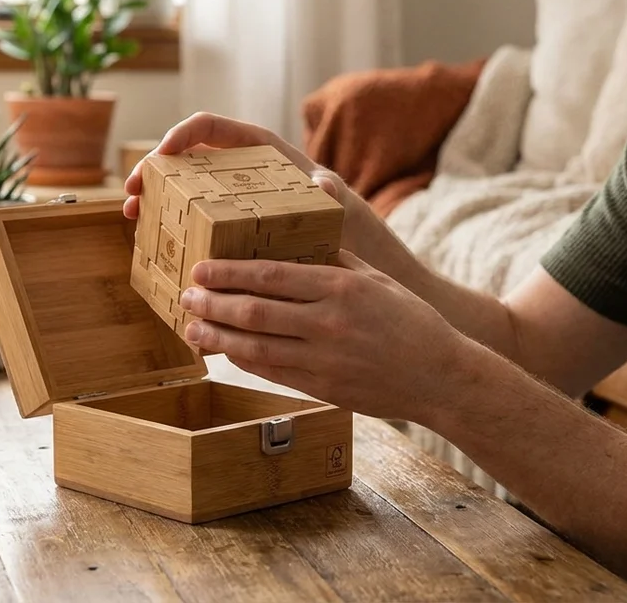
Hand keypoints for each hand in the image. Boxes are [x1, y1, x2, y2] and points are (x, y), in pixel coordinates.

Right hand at [122, 112, 395, 276]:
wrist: (347, 250)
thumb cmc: (342, 217)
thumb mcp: (335, 200)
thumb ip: (328, 190)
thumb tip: (323, 182)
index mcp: (259, 150)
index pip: (210, 126)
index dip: (181, 134)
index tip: (161, 156)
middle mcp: (238, 169)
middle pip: (184, 158)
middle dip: (153, 171)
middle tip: (130, 194)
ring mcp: (228, 197)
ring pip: (180, 188)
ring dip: (153, 199)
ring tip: (133, 218)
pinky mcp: (225, 225)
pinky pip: (190, 218)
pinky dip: (170, 225)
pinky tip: (155, 243)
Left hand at [178, 250, 461, 422]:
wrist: (439, 377)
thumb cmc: (409, 321)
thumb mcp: (375, 279)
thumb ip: (333, 260)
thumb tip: (294, 239)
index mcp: (340, 288)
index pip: (271, 275)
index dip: (230, 273)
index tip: (202, 267)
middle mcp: (328, 323)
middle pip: (255, 312)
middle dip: (214, 303)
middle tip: (187, 294)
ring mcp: (323, 359)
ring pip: (256, 347)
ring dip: (218, 336)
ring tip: (192, 326)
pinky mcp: (322, 387)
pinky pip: (272, 372)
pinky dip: (243, 360)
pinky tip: (224, 350)